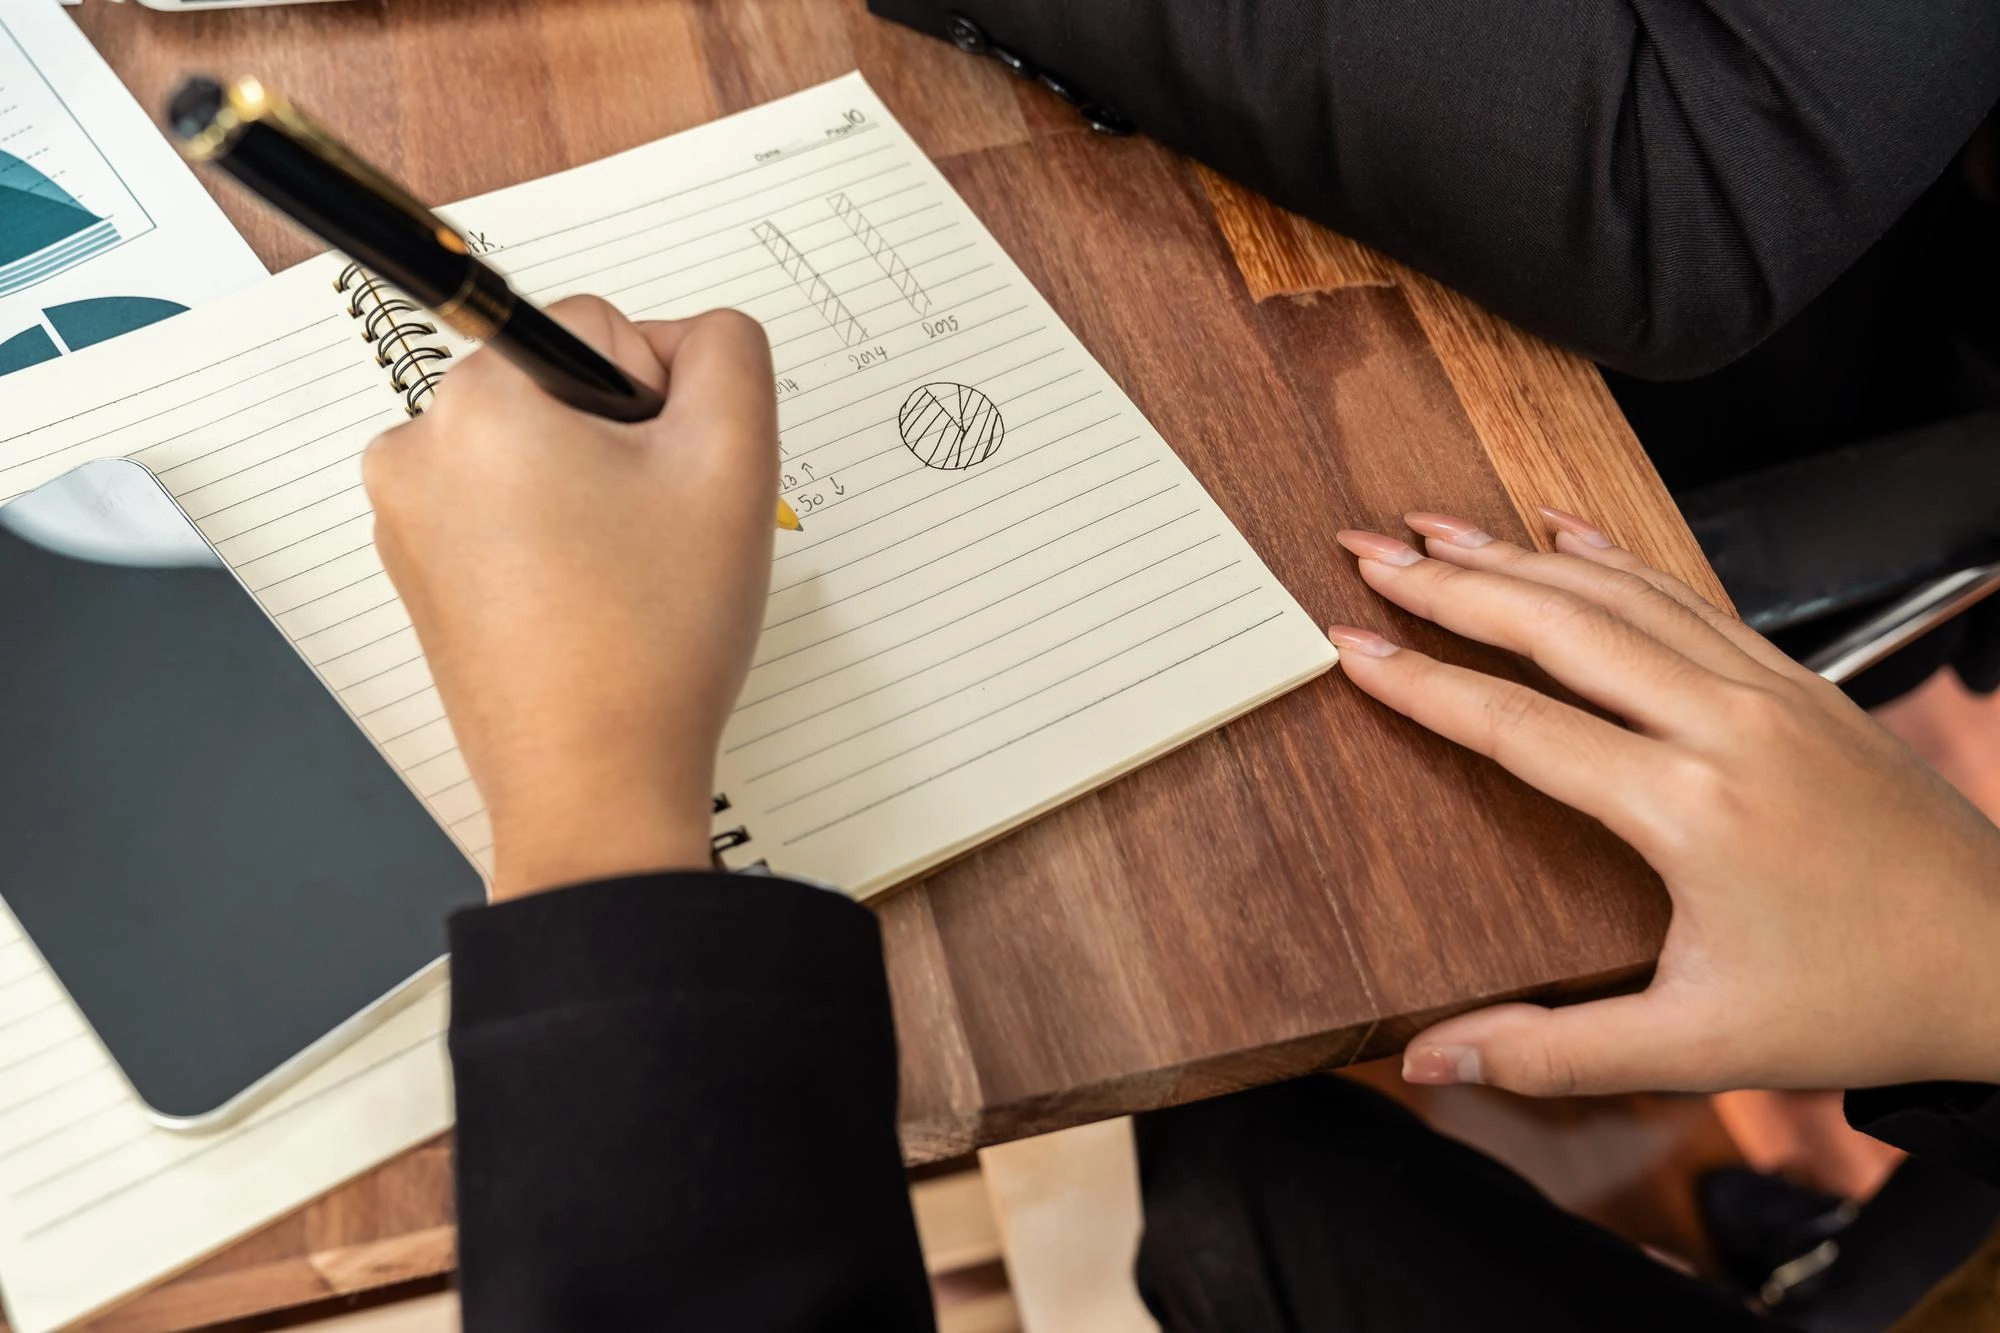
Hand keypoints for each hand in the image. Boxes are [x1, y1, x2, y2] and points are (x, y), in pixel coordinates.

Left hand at [364, 297, 777, 899]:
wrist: (595, 785)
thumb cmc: (654, 638)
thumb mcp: (734, 461)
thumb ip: (729, 353)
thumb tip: (692, 339)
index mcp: (479, 403)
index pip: (600, 326)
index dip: (663, 400)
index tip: (665, 484)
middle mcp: (416, 448)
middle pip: (560, 388)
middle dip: (621, 446)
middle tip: (651, 538)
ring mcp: (405, 517)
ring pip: (536, 451)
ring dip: (589, 493)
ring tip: (619, 578)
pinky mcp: (418, 572)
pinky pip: (503, 512)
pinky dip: (553, 540)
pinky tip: (587, 603)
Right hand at [1327, 507, 1999, 1095]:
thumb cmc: (1859, 1006)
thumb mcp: (1698, 1047)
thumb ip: (1552, 1052)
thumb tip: (1429, 1062)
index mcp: (1687, 808)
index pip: (1516, 723)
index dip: (1419, 684)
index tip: (1347, 647)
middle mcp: (1725, 725)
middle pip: (1559, 624)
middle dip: (1449, 581)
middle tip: (1367, 548)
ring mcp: (1770, 690)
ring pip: (1621, 593)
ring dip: (1519, 553)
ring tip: (1436, 526)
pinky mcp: (1800, 684)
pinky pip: (1688, 596)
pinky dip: (1615, 557)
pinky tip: (1567, 533)